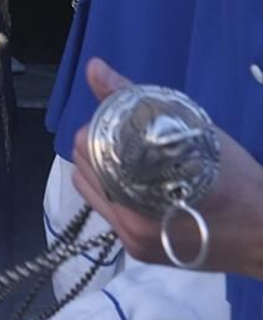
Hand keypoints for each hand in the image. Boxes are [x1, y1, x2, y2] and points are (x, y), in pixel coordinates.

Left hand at [72, 57, 262, 277]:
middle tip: (120, 134)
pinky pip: (110, 214)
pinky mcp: (140, 252)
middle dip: (95, 148)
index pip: (87, 150)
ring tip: (125, 154)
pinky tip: (135, 178)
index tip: (115, 119)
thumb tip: (94, 67)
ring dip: (99, 170)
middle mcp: (130, 226)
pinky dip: (113, 191)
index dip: (96, 128)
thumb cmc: (236, 180)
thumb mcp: (191, 132)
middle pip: (83, 172)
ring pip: (92, 194)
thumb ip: (136, 100)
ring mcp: (134, 243)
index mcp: (138, 196)